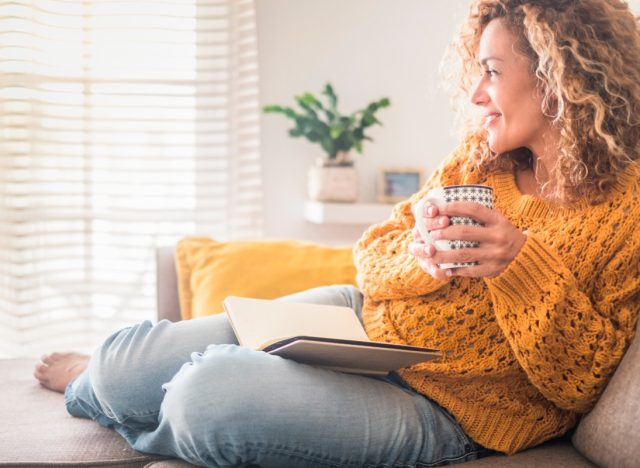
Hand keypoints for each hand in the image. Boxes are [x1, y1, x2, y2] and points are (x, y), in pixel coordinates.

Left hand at [409, 201, 526, 277]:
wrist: (527, 255)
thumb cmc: (505, 234)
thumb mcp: (498, 220)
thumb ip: (480, 214)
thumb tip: (450, 204)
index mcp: (498, 220)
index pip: (473, 209)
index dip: (454, 207)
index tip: (438, 209)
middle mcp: (498, 236)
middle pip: (464, 233)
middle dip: (444, 232)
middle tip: (431, 233)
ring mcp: (496, 254)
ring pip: (464, 254)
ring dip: (444, 254)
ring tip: (430, 253)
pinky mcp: (493, 270)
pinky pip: (470, 270)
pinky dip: (456, 269)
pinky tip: (445, 269)